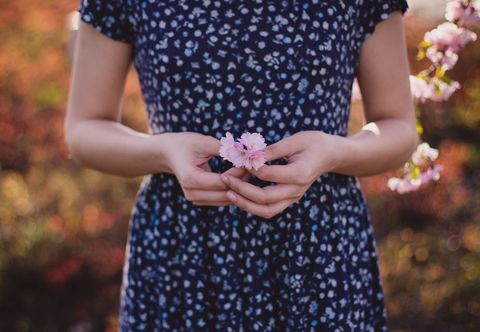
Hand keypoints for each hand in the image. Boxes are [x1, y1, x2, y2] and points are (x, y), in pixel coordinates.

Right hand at [163, 132, 250, 205]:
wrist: (169, 153)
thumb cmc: (185, 144)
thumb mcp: (203, 142)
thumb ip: (223, 149)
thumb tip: (245, 153)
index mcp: (191, 179)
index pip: (223, 181)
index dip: (239, 172)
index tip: (251, 161)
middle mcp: (192, 194)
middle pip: (226, 193)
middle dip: (242, 181)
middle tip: (255, 167)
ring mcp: (196, 200)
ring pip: (226, 199)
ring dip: (240, 187)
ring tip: (250, 171)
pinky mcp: (201, 201)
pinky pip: (223, 200)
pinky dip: (234, 190)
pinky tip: (242, 177)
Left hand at [220, 130, 337, 218]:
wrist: (330, 155)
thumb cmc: (313, 143)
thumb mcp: (295, 140)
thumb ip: (273, 149)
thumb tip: (251, 154)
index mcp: (299, 173)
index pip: (268, 175)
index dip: (250, 168)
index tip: (238, 159)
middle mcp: (296, 190)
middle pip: (265, 198)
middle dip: (241, 190)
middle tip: (225, 178)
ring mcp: (293, 197)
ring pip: (266, 210)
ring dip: (245, 204)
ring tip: (228, 193)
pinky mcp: (289, 200)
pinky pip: (269, 210)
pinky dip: (253, 206)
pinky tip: (239, 196)